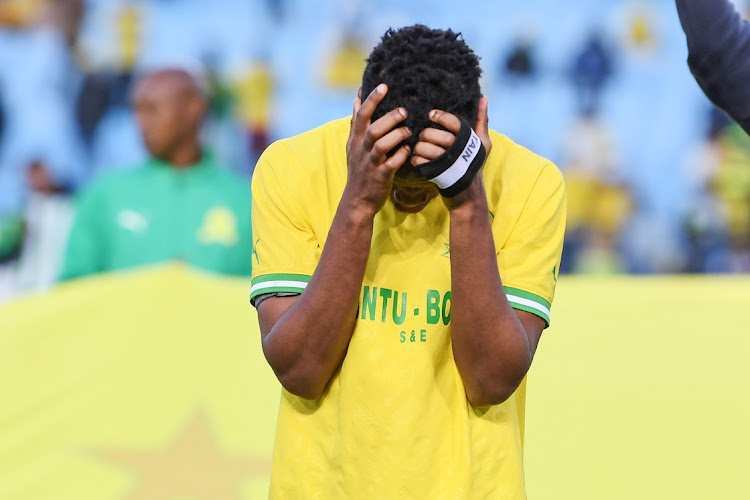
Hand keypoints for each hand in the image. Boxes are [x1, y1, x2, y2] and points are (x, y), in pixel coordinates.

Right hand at [344, 84, 411, 217]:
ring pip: (381, 145)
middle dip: (388, 117)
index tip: (384, 86)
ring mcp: (370, 164)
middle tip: (404, 110)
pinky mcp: (380, 176)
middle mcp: (361, 150)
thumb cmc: (360, 170)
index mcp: (355, 140)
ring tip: (409, 130)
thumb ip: (356, 123)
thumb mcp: (353, 146)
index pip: (361, 115)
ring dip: (397, 135)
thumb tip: (356, 99)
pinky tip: (408, 150)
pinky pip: (391, 164)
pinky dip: (401, 155)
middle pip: (372, 128)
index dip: (372, 99)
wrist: (357, 200)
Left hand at [411, 97, 491, 208]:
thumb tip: (484, 98)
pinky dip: (416, 160)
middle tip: (424, 135)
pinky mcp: (437, 175)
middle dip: (426, 133)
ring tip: (419, 148)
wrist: (468, 194)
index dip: (440, 116)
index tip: (431, 115)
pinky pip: (420, 162)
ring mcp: (448, 164)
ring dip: (419, 147)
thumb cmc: (474, 165)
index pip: (454, 122)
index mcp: (469, 140)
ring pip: (427, 148)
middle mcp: (459, 151)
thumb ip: (482, 120)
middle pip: (437, 135)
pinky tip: (418, 159)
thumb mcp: (483, 143)